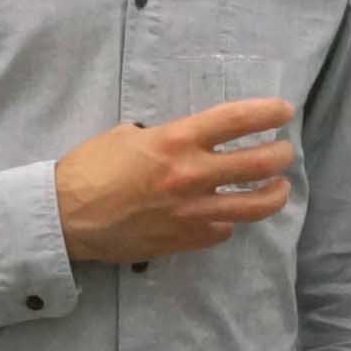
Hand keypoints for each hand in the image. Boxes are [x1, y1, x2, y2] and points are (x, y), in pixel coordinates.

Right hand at [54, 101, 294, 262]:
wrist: (66, 217)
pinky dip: (228, 220)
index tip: (284, 111)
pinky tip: (225, 214)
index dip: (267, 113)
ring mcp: (193, 212)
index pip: (236, 120)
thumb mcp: (126, 136)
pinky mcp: (186, 239)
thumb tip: (186, 143)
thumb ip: (164, 137)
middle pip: (259, 163)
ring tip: (277, 187)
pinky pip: (224, 229)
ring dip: (274, 193)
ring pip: (255, 205)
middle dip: (281, 154)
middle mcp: (191, 175)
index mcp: (175, 141)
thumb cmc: (89, 168)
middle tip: (284, 151)